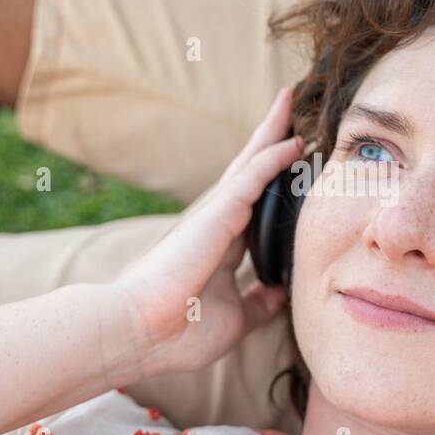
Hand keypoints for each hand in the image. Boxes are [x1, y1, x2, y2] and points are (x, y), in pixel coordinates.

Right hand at [99, 86, 303, 383]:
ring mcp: (215, 216)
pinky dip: (274, 157)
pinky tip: (295, 141)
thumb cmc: (177, 332)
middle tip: (289, 109)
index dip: (273, 181)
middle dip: (269, 140)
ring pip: (250, 163)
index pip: (254, 204)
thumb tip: (280, 293)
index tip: (294, 159)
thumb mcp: (234, 318)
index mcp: (222, 247)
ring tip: (288, 101)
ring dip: (271, 132)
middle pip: (250, 171)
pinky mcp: (216, 215)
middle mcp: (218, 224)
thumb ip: (257, 303)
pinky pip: (253, 178)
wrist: (140, 333)